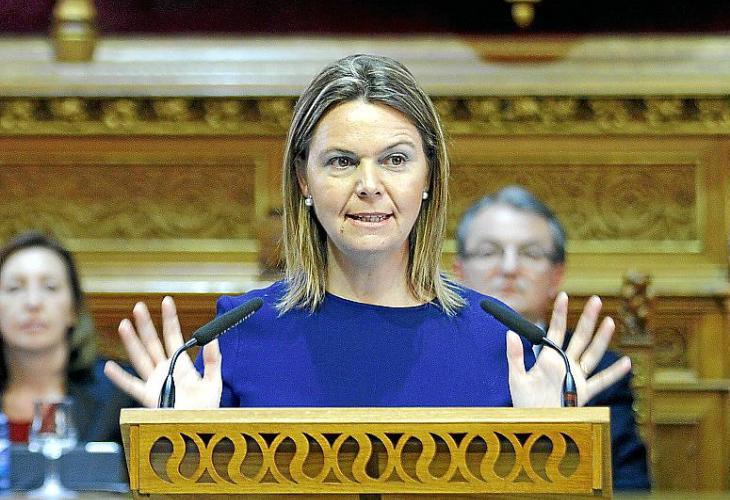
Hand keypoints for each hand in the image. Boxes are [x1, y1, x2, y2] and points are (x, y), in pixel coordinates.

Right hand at [103, 296, 221, 408]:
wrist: (200, 427)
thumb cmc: (207, 406)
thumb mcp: (213, 380)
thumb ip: (212, 359)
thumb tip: (212, 338)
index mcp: (181, 364)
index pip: (173, 336)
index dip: (169, 318)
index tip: (166, 301)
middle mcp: (165, 370)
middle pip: (152, 343)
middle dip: (145, 325)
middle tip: (138, 306)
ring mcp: (155, 383)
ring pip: (140, 358)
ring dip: (132, 342)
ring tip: (124, 324)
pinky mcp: (149, 398)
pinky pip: (132, 386)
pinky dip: (120, 377)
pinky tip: (109, 367)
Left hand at [507, 292, 631, 406]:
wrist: (534, 423)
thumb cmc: (524, 402)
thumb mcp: (516, 377)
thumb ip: (514, 356)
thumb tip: (510, 333)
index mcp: (549, 358)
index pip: (556, 330)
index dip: (560, 313)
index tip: (563, 295)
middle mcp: (565, 364)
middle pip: (579, 337)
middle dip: (588, 319)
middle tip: (596, 299)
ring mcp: (576, 377)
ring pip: (592, 354)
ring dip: (601, 338)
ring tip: (609, 321)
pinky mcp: (584, 393)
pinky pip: (601, 381)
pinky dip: (614, 373)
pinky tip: (627, 362)